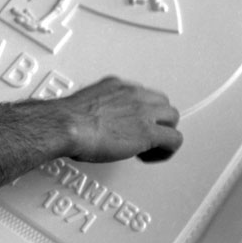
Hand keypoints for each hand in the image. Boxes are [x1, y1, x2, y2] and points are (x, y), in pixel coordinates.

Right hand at [57, 76, 181, 163]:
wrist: (67, 125)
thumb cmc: (68, 119)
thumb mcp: (85, 103)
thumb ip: (98, 108)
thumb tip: (96, 121)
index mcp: (116, 85)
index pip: (142, 93)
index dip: (140, 111)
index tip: (132, 123)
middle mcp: (132, 93)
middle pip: (162, 102)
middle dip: (157, 119)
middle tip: (145, 135)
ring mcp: (142, 111)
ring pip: (172, 117)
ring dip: (164, 132)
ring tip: (149, 147)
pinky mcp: (148, 131)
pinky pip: (174, 140)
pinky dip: (166, 151)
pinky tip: (149, 157)